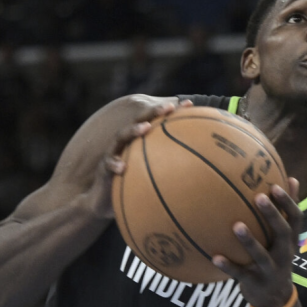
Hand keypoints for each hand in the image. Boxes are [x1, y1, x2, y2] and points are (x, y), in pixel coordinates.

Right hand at [85, 98, 188, 217]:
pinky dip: (114, 163)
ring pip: (122, 137)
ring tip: (145, 128)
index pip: (157, 122)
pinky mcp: (104, 168)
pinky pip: (108, 164)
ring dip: (133, 130)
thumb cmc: (135, 186)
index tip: (189, 105)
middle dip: (154, 111)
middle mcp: (128, 143)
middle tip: (169, 108)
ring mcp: (114, 153)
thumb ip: (173, 169)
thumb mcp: (156, 176)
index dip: (172, 112)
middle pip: (140, 121)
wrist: (105, 201)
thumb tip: (203, 169)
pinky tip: (122, 167)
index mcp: (141, 141)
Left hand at [213, 178, 302, 306]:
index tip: (276, 185)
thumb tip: (292, 178)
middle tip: (259, 197)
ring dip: (249, 241)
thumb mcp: (286, 238)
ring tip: (236, 225)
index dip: (288, 202)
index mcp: (291, 241)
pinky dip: (228, 266)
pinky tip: (214, 257)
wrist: (275, 298)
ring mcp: (270, 270)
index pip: (296, 219)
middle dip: (272, 215)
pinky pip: (240, 274)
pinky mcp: (254, 283)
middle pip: (282, 233)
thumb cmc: (277, 258)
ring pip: (261, 255)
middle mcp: (284, 254)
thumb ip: (287, 211)